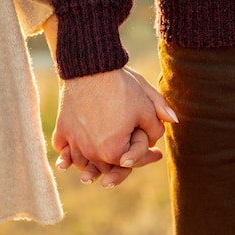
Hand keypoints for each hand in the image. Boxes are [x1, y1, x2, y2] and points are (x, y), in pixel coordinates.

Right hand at [53, 67, 177, 185]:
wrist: (89, 67)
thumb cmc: (121, 86)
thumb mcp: (147, 104)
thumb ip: (159, 120)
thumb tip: (173, 122)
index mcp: (114, 152)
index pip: (133, 163)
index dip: (148, 157)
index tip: (158, 153)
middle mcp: (91, 152)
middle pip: (106, 168)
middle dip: (119, 164)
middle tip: (130, 158)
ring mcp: (74, 141)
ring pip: (81, 162)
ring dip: (91, 164)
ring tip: (99, 159)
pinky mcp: (62, 128)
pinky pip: (62, 148)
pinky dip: (66, 152)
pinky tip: (72, 152)